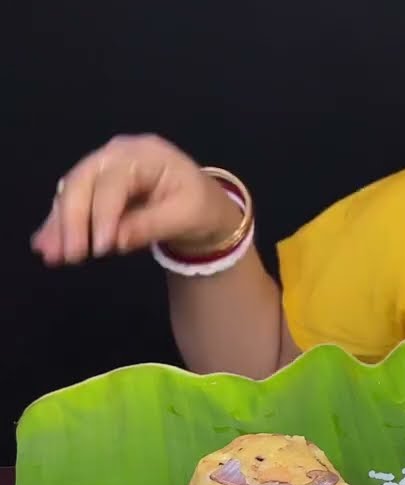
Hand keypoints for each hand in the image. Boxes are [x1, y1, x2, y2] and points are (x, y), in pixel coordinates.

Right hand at [31, 134, 244, 265]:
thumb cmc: (200, 206)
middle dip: (72, 220)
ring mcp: (103, 168)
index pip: (115, 182)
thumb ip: (150, 226)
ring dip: (59, 225)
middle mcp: (118, 154)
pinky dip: (59, 225)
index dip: (103, 214)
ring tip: (52, 255)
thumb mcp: (186, 216)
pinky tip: (45, 244)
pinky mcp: (94, 186)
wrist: (203, 206)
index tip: (100, 248)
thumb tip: (114, 240)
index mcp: (146, 154)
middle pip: (83, 182)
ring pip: (71, 193)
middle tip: (68, 255)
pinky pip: (72, 203)